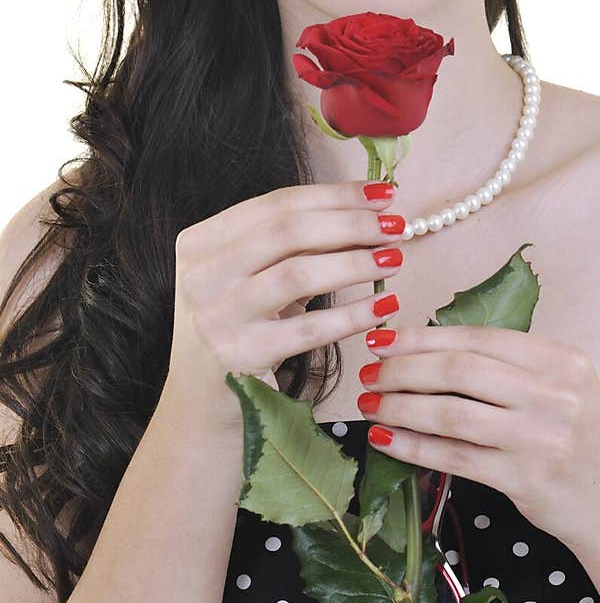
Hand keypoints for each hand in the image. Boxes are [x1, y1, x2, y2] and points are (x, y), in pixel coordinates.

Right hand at [163, 179, 407, 432]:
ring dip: (355, 262)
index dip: (335, 194)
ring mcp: (216, 318)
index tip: (383, 193)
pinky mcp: (240, 358)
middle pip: (287, 231)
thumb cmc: (242, 331)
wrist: (205, 408)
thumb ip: (294, 246)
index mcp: (199, 243)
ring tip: (395, 259)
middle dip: (350, 223)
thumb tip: (370, 212)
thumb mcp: (253, 279)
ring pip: (298, 273)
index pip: (276, 204)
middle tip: (397, 226)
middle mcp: (200, 276)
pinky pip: (310, 329)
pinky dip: (353, 314)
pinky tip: (385, 305)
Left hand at [357, 324, 599, 546]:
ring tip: (369, 405)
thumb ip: (510, 368)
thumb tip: (427, 349)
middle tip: (369, 374)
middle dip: (403, 369)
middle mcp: (554, 393)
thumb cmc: (578, 440)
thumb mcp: (561, 388)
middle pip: (460, 369)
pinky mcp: (525, 479)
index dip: (423, 337)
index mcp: (560, 359)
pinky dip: (413, 447)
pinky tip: (387, 439)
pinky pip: (455, 457)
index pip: (478, 338)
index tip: (383, 340)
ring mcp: (540, 437)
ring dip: (400, 407)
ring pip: (451, 413)